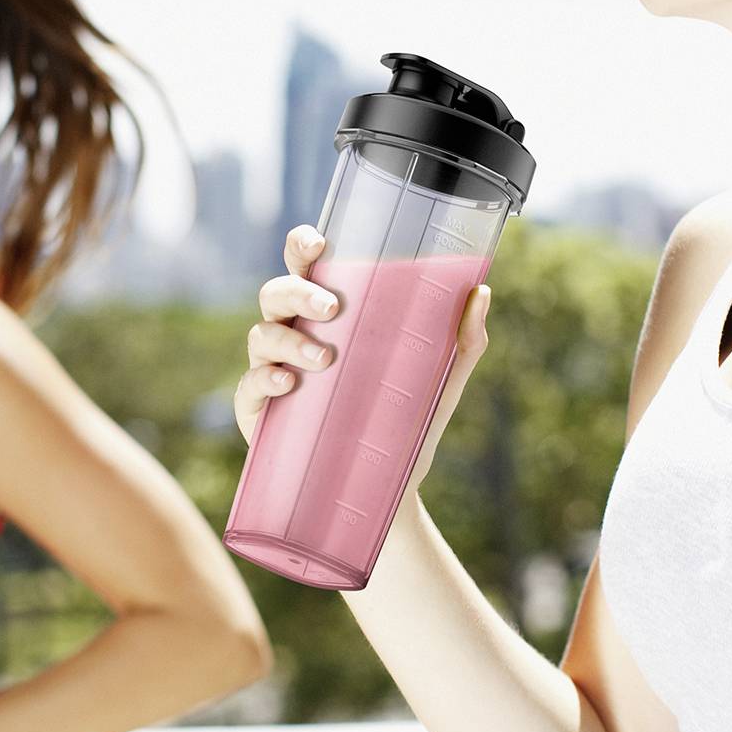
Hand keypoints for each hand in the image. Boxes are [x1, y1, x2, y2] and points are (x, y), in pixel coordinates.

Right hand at [233, 224, 492, 517]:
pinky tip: (289, 384)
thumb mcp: (442, 379)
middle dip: (298, 291)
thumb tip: (481, 292)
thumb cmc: (408, 420)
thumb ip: (463, 340)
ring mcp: (274, 371)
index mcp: (330, 316)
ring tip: (325, 358)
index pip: (306, 267)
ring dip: (288, 339)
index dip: (301, 246)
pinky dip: (264, 379)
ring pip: (260, 334)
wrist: (389, 488)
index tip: (318, 243)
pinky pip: (249, 386)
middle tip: (332, 307)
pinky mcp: (260, 411)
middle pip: (276, 293)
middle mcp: (296, 334)